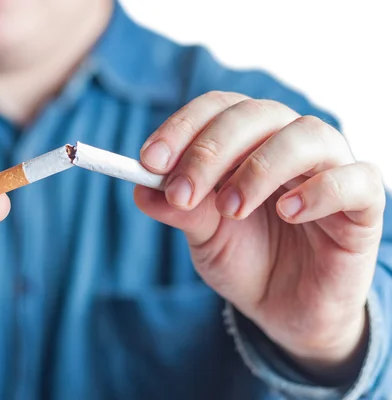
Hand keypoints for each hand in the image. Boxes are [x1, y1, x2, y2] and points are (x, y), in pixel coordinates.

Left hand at [135, 91, 384, 382]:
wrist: (286, 309)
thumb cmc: (246, 261)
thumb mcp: (203, 237)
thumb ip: (179, 210)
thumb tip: (141, 188)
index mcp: (246, 140)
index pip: (216, 109)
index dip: (181, 128)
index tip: (149, 162)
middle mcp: (287, 141)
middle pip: (253, 115)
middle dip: (210, 152)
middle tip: (183, 193)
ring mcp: (329, 167)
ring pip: (305, 135)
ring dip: (259, 168)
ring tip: (230, 209)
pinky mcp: (363, 202)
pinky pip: (355, 179)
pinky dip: (319, 190)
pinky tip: (289, 213)